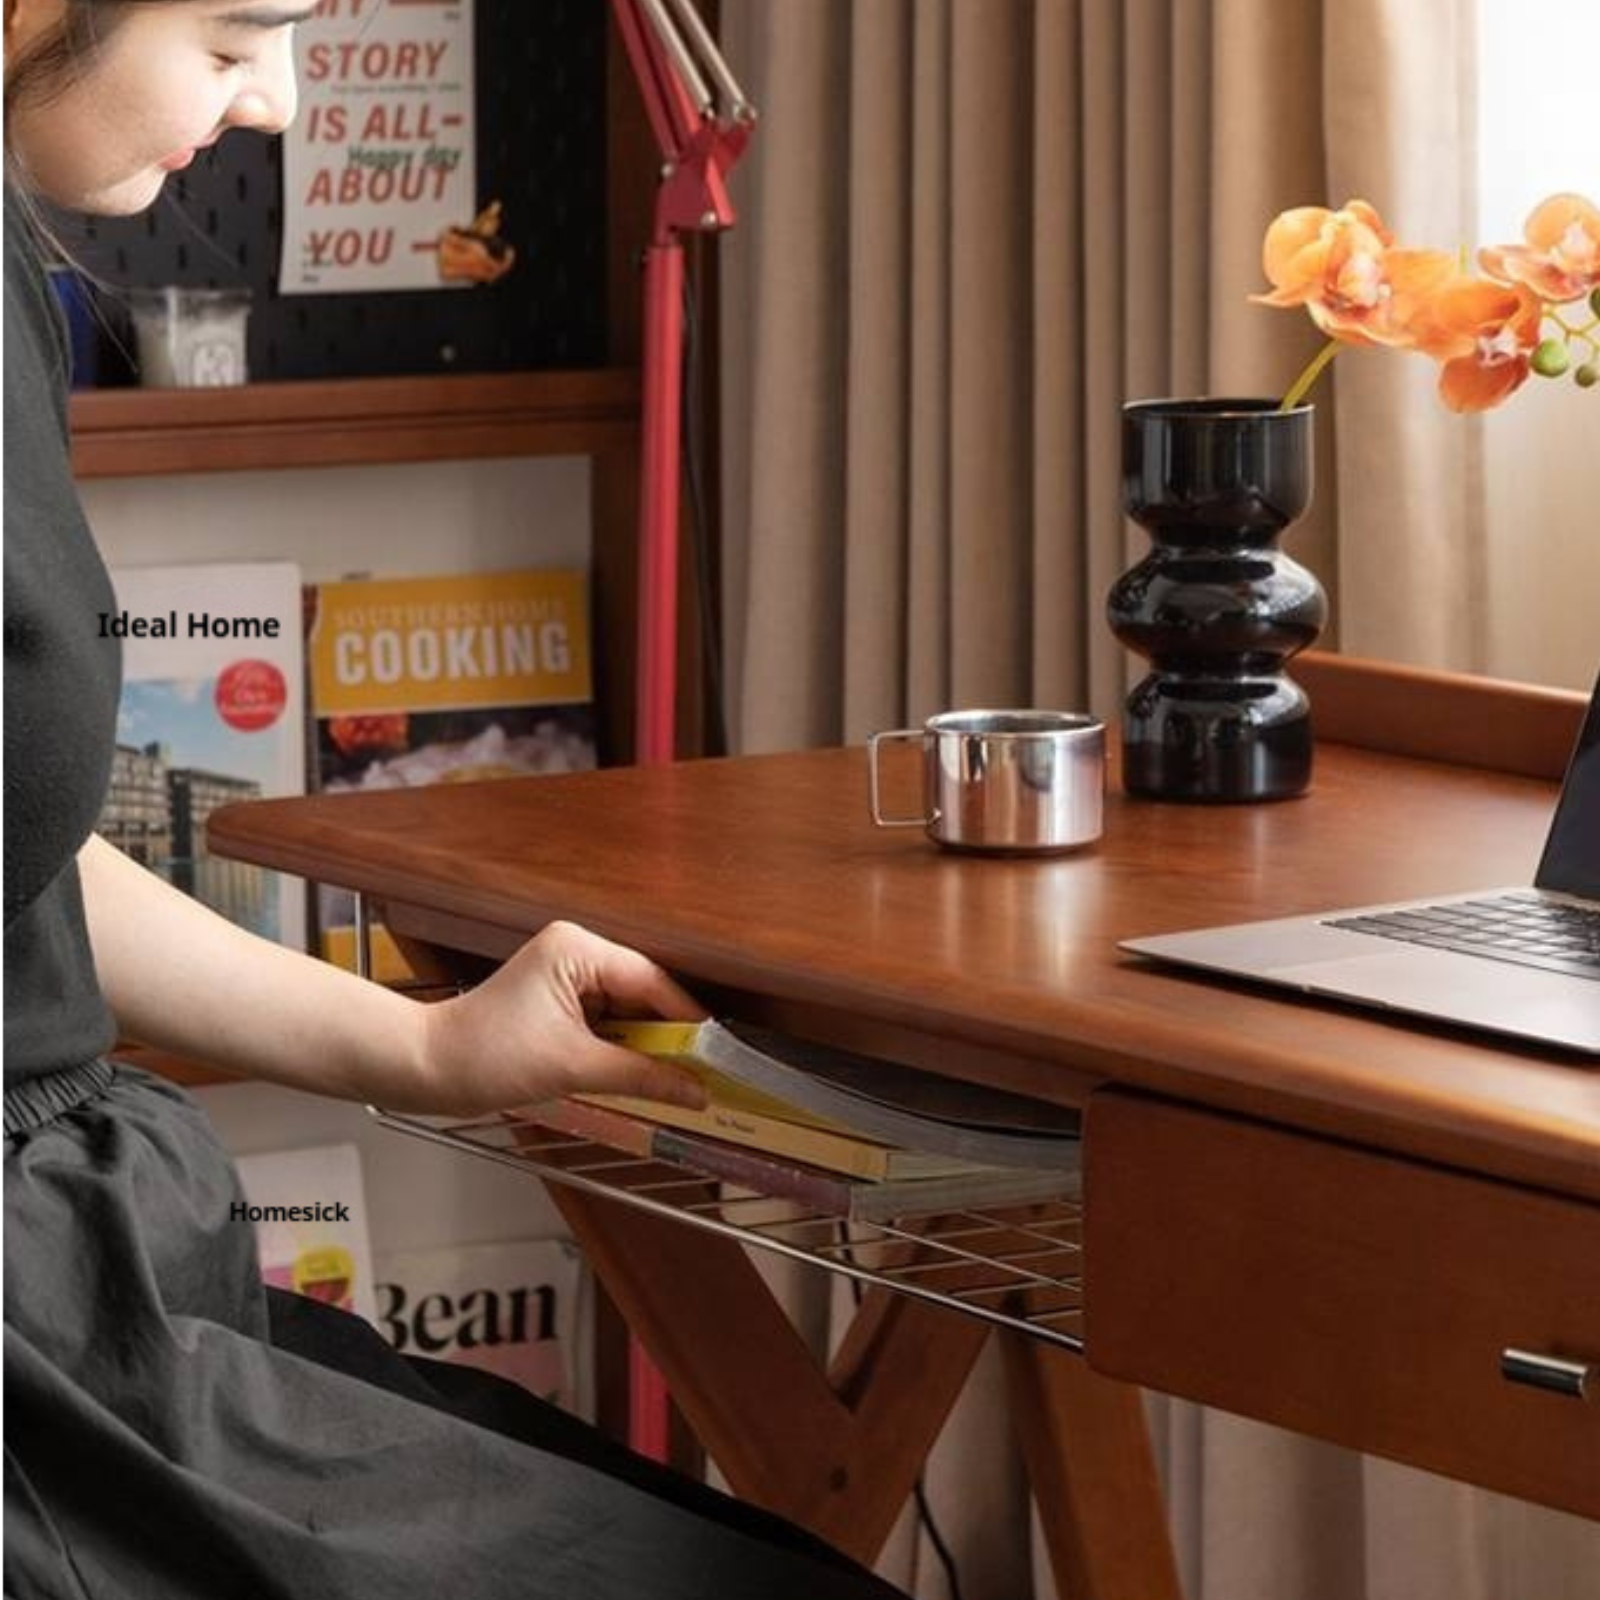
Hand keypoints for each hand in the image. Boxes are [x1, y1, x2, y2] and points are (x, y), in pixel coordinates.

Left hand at [412, 921, 709, 1116]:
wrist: (425, 1068)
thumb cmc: (487, 1057)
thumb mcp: (572, 1067)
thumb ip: (642, 1077)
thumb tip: (697, 1092)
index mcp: (578, 949)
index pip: (652, 980)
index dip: (688, 1020)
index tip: (719, 1054)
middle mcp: (576, 950)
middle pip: (644, 992)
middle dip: (669, 1035)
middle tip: (704, 1072)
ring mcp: (567, 973)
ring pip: (628, 1009)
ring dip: (647, 1044)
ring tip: (678, 1078)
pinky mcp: (559, 998)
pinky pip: (607, 1020)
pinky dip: (623, 1047)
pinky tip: (642, 1073)